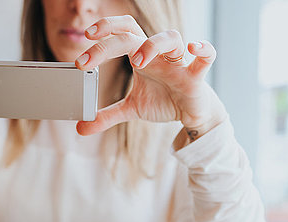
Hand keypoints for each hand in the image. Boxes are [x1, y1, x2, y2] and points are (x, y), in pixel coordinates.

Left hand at [74, 15, 226, 136]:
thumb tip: (81, 127)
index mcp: (141, 56)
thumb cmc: (164, 101)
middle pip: (135, 33)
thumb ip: (106, 116)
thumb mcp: (131, 109)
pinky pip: (206, 56)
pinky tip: (193, 48)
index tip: (84, 36)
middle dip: (111, 39)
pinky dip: (203, 49)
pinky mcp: (196, 77)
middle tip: (89, 53)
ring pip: (171, 38)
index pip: (122, 32)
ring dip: (152, 45)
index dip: (105, 29)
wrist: (192, 113)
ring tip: (136, 62)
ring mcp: (178, 63)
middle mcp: (158, 55)